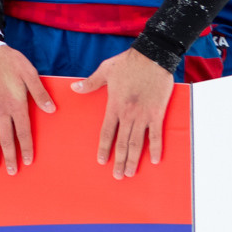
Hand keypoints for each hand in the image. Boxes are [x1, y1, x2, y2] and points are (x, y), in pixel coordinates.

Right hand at [0, 45, 54, 173]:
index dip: (26, 148)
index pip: (22, 131)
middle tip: (12, 172)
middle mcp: (0, 110)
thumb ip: (40, 93)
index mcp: (15, 104)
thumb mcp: (30, 73)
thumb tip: (51, 110)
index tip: (28, 161)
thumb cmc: (10, 61)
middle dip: (9, 156)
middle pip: (5, 138)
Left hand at [69, 48, 174, 179]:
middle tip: (117, 176)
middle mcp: (128, 114)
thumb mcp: (105, 70)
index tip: (101, 161)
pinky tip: (155, 160)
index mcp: (114, 105)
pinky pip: (157, 134)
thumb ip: (90, 83)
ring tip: (131, 173)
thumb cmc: (128, 62)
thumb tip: (74, 88)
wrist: (152, 56)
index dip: (104, 148)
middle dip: (119, 161)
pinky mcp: (158, 112)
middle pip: (122, 142)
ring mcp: (143, 115)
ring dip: (134, 159)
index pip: (107, 132)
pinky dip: (156, 148)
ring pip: (138, 142)